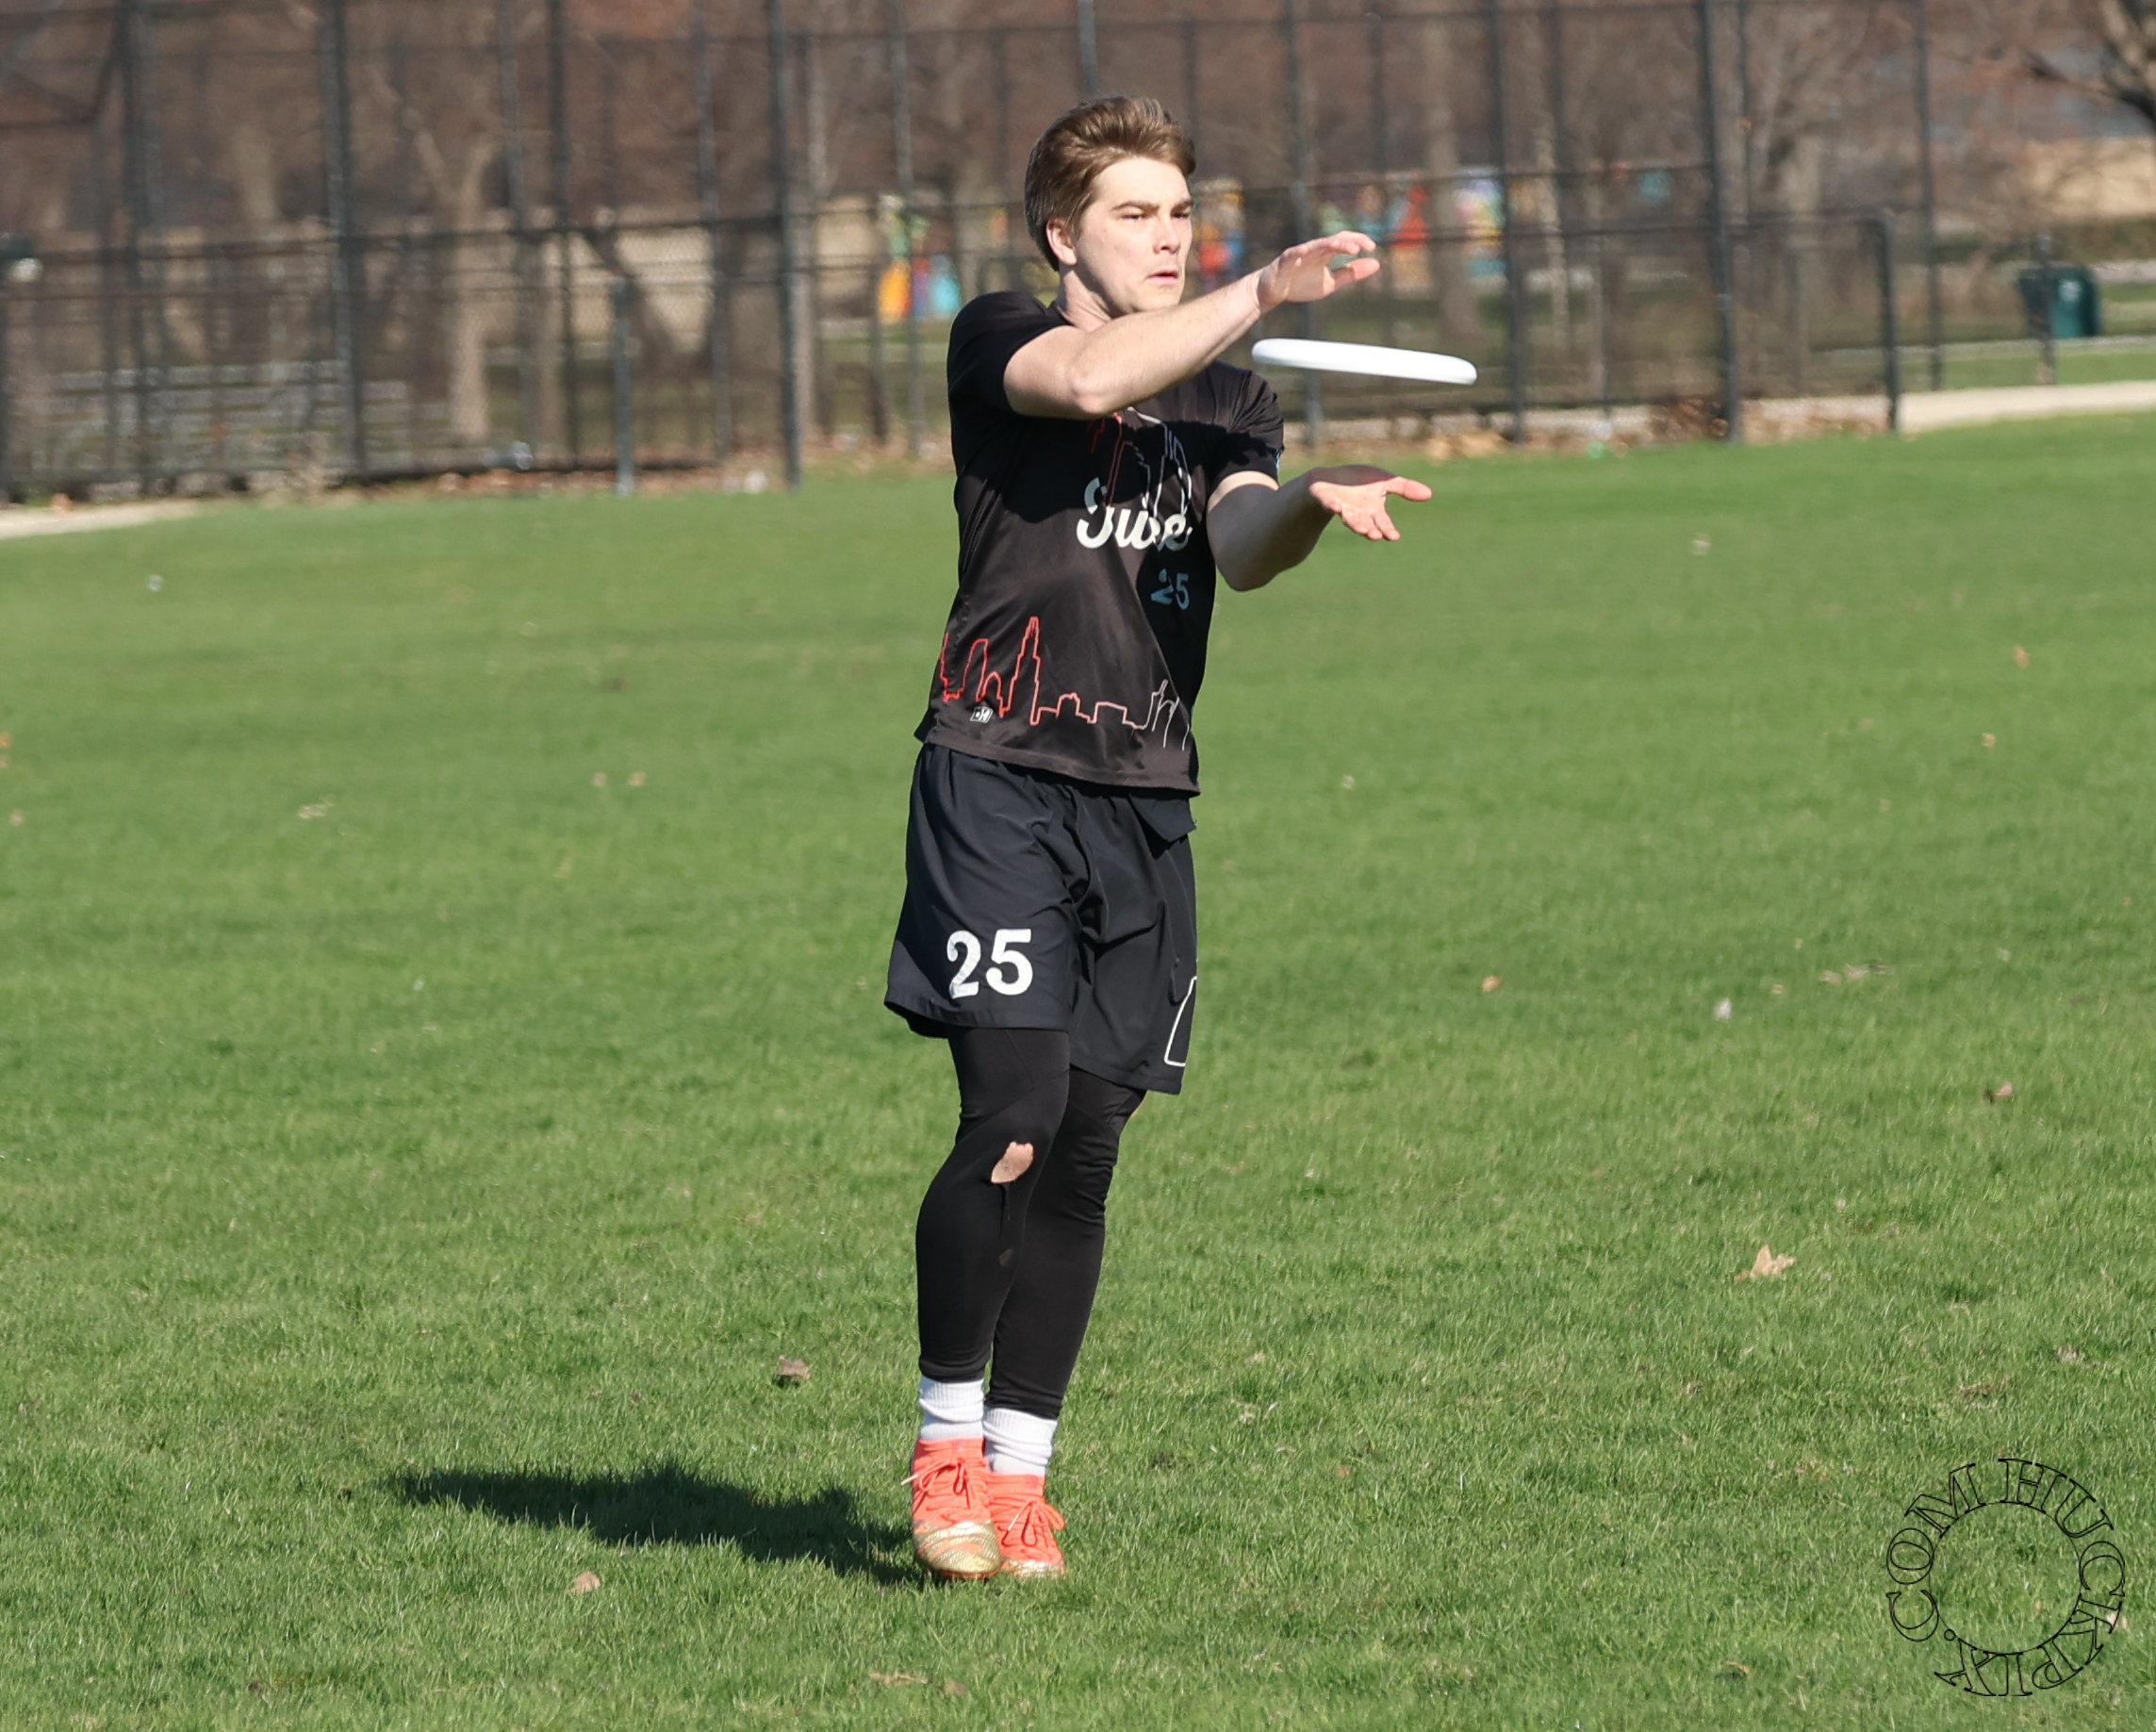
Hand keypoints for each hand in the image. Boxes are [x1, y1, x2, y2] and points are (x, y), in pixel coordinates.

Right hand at [1254, 232, 1380, 311]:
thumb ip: (1351, 273)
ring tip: (1348, 248)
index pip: (1344, 241)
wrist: (1274, 291)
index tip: (1372, 248)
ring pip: (1317, 244)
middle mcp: (1314, 250)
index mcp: (1325, 253)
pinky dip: (1300, 251)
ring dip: (1333, 244)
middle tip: (1364, 247)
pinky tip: (1308, 250)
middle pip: (1333, 240)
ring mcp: (1300, 254)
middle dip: (1349, 241)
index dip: (1358, 241)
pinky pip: (1293, 254)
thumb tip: (1377, 263)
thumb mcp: (1331, 283)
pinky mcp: (1285, 261)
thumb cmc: (1301, 284)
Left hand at [1304, 465, 1432, 542]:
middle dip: (1370, 530)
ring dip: (1355, 524)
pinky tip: (1335, 507)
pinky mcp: (1326, 499)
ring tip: (1362, 529)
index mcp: (1373, 511)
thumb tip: (1430, 494)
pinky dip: (1332, 506)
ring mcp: (1342, 508)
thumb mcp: (1386, 481)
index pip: (1382, 523)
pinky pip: (1328, 503)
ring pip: (1350, 519)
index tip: (1393, 537)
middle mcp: (1358, 513)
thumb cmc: (1361, 483)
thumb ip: (1405, 488)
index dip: (1387, 529)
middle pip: (1366, 524)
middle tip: (1375, 535)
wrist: (1331, 479)